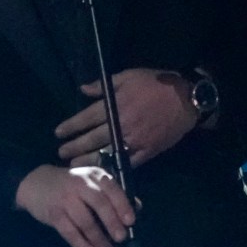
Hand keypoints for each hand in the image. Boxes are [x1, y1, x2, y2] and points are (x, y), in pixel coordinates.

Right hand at [16, 164, 138, 246]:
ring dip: (98, 240)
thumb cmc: (71, 184)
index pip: (111, 190)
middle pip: (99, 204)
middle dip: (112, 223)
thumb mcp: (92, 182)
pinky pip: (70, 233)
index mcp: (94, 176)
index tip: (131, 222)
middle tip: (121, 239)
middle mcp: (80, 184)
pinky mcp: (54, 214)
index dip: (122, 205)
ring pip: (85, 222)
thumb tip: (137, 208)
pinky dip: (82, 246)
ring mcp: (65, 200)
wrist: (35, 183)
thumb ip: (113, 193)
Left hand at [54, 68, 200, 166]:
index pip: (86, 118)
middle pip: (92, 138)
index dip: (71, 126)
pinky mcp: (147, 150)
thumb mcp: (130, 76)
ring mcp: (135, 139)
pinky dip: (113, 167)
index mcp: (116, 105)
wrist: (188, 99)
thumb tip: (83, 90)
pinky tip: (101, 171)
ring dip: (88, 160)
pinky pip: (127, 161)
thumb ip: (104, 85)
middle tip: (61, 153)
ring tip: (74, 165)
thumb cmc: (158, 84)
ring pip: (106, 152)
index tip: (58, 133)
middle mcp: (122, 124)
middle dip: (74, 147)